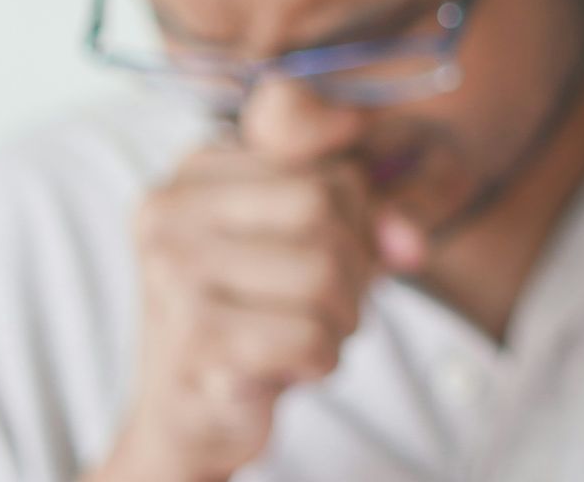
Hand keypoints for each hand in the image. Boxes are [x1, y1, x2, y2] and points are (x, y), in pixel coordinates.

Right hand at [95, 144, 412, 481]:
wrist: (189, 415)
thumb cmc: (256, 316)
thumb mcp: (310, 244)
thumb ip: (369, 219)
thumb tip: (411, 244)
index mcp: (196, 172)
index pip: (325, 169)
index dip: (361, 220)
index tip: (344, 256)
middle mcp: (172, 210)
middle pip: (323, 207)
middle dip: (354, 267)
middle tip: (333, 305)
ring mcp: (174, 272)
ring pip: (322, 271)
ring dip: (343, 318)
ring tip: (312, 334)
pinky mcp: (194, 338)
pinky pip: (309, 335)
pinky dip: (323, 359)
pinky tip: (294, 366)